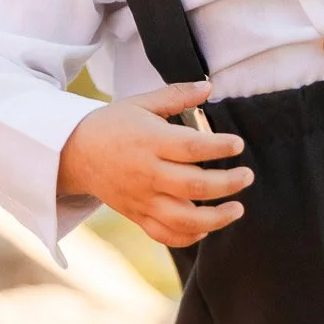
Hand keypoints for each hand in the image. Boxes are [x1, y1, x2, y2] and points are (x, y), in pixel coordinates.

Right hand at [58, 80, 252, 246]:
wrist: (75, 153)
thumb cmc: (113, 124)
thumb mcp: (142, 102)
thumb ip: (177, 95)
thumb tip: (209, 87)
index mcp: (150, 141)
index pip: (191, 148)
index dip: (218, 147)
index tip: (238, 144)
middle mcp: (147, 173)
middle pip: (194, 185)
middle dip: (227, 184)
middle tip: (248, 176)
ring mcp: (142, 199)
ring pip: (182, 218)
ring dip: (215, 218)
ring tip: (238, 210)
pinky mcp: (137, 215)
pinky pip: (165, 234)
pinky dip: (188, 236)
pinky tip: (207, 228)